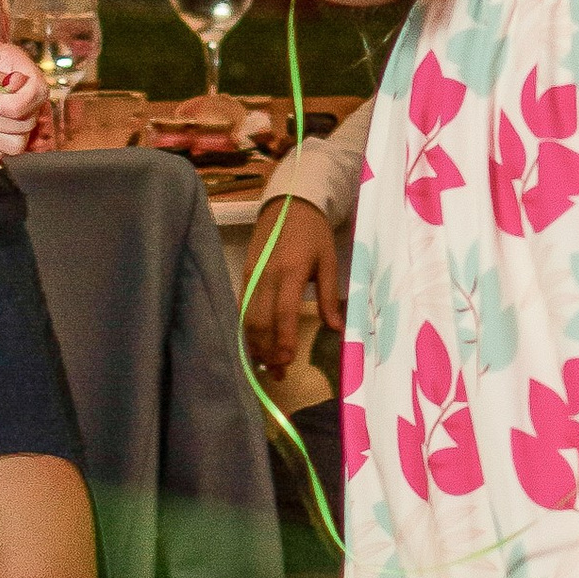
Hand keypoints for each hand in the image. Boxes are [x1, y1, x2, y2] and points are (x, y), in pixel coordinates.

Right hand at [244, 195, 342, 387]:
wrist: (288, 204)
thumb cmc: (313, 233)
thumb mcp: (329, 262)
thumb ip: (329, 297)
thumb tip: (336, 329)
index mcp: (291, 271)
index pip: (283, 313)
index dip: (283, 340)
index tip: (287, 362)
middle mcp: (266, 275)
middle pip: (259, 321)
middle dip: (267, 350)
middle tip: (278, 373)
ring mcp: (251, 275)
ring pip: (246, 318)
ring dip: (255, 345)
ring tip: (267, 366)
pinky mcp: (244, 275)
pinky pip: (242, 308)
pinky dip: (247, 330)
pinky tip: (256, 345)